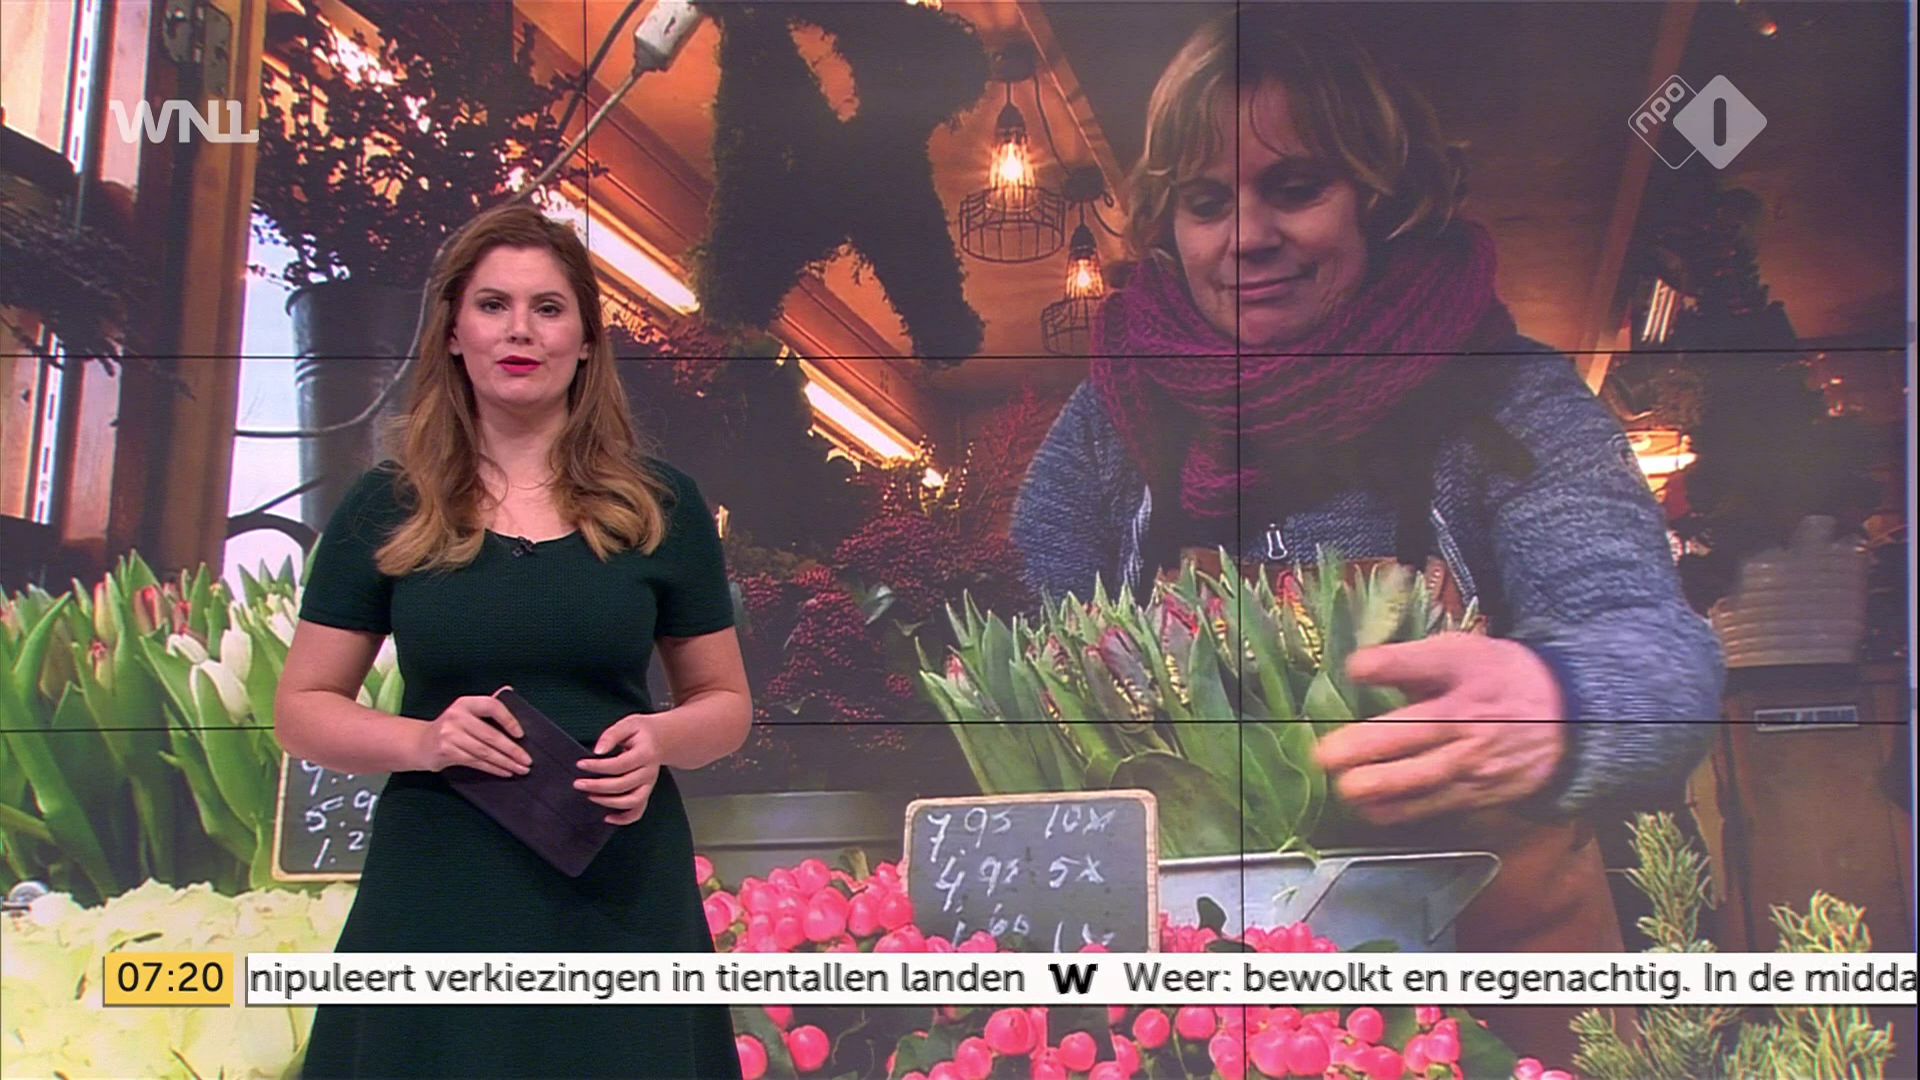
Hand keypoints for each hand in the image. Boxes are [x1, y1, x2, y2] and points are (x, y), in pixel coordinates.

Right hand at [414, 688, 530, 776]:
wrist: (420, 743)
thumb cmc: (451, 727)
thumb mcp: (465, 711)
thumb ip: (486, 704)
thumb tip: (509, 690)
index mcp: (465, 703)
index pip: (492, 706)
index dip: (509, 719)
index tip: (521, 734)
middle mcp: (457, 716)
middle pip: (491, 735)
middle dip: (512, 750)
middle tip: (528, 760)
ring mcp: (450, 735)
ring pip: (485, 751)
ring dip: (506, 762)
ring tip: (521, 769)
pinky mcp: (446, 752)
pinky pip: (476, 762)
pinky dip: (493, 768)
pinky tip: (505, 772)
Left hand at [575, 714, 663, 825]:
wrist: (664, 738)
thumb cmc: (643, 731)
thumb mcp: (629, 724)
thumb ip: (612, 735)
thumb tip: (597, 751)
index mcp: (646, 753)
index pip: (620, 764)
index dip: (598, 766)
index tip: (580, 764)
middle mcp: (649, 772)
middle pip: (623, 785)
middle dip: (597, 786)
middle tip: (578, 783)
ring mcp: (649, 784)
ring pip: (631, 801)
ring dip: (608, 802)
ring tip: (590, 796)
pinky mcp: (646, 792)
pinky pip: (638, 811)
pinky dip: (624, 819)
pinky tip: (608, 817)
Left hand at [1311, 634, 1567, 823]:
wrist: (1568, 719)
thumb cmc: (1498, 678)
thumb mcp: (1464, 652)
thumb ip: (1413, 663)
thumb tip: (1359, 671)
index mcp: (1467, 669)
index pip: (1428, 663)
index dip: (1390, 665)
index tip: (1359, 669)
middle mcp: (1472, 715)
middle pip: (1417, 730)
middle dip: (1366, 745)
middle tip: (1326, 754)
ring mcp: (1477, 757)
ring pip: (1423, 776)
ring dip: (1378, 785)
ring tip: (1344, 786)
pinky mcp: (1480, 790)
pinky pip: (1434, 803)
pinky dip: (1398, 809)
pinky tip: (1369, 808)